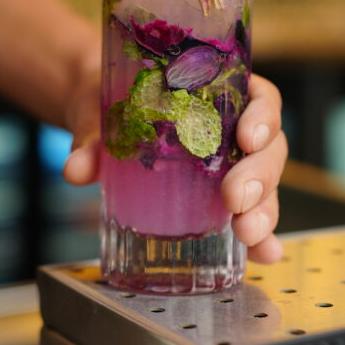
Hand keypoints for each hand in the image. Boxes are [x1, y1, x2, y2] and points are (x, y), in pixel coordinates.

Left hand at [63, 71, 287, 264]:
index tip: (247, 139)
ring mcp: (233, 163)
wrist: (101, 119)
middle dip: (260, 176)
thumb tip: (75, 169)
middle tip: (236, 199)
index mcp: (220, 90)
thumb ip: (91, 138)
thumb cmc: (112, 103)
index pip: (261, 97)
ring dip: (264, 209)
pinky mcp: (222, 194)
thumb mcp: (100, 112)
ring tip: (248, 234)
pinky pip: (251, 211)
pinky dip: (261, 235)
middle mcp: (235, 126)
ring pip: (267, 182)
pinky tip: (264, 254)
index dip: (263, 117)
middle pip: (269, 147)